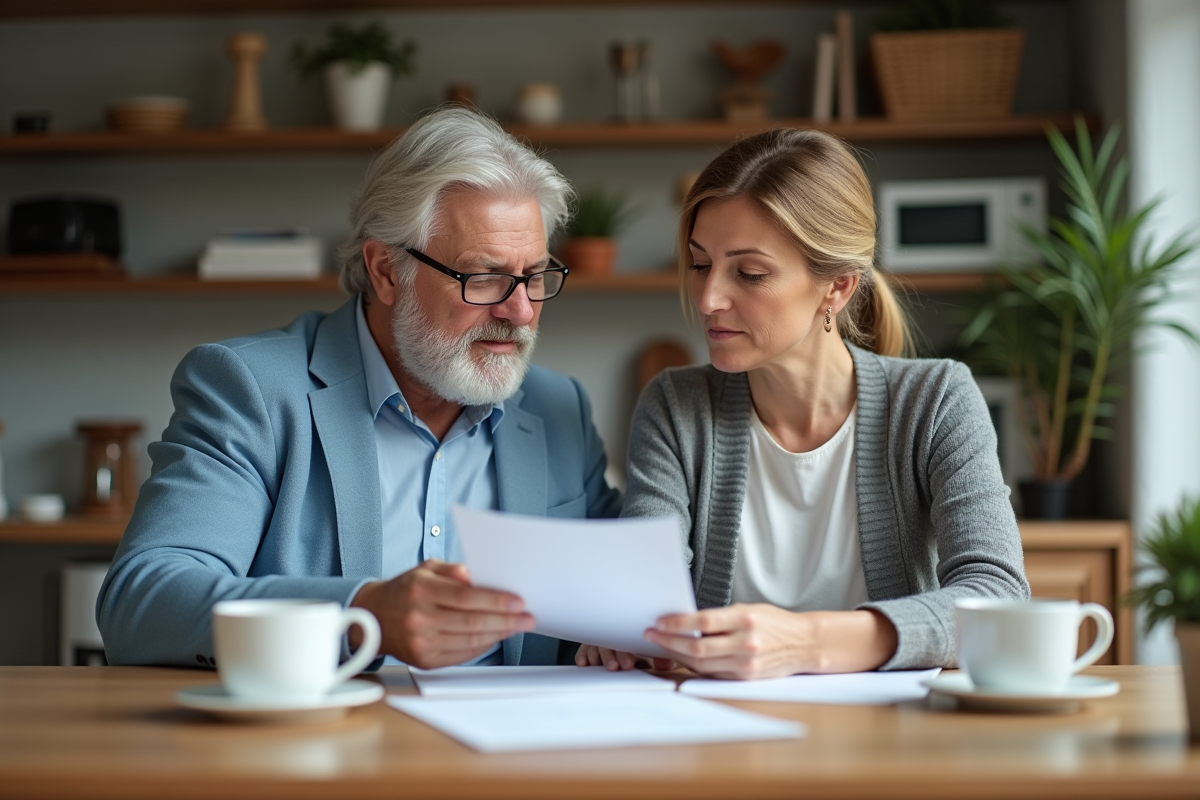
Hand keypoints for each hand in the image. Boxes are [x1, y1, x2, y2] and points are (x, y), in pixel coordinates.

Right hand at [351, 560, 534, 667]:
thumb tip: (480, 578)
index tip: (518, 601)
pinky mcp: (425, 661)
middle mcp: (419, 619)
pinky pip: (462, 654)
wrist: (374, 618)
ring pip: (470, 640)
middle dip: (505, 620)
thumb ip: (454, 570)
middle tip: (527, 618)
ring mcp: (422, 643)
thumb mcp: (426, 569)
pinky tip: (495, 636)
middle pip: (472, 622)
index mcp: (420, 591)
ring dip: (499, 634)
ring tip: (516, 627)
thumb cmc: (406, 589)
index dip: (496, 601)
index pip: (466, 598)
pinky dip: (483, 645)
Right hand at [574, 644, 675, 671]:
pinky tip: (583, 663)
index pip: (626, 643)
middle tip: (615, 667)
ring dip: (597, 657)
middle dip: (612, 657)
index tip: (629, 665)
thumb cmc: (646, 646)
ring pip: (596, 647)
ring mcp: (601, 641)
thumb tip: (666, 664)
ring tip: (597, 666)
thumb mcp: (657, 651)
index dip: (626, 654)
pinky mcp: (590, 645)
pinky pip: (584, 648)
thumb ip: (662, 657)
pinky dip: (582, 655)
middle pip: (610, 645)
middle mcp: (614, 638)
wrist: (635, 632)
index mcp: (630, 636)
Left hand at [644, 606, 896, 679]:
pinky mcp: (745, 677)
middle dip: (669, 642)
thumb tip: (685, 622)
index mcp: (745, 619)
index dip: (676, 623)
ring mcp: (745, 663)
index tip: (659, 622)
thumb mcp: (747, 610)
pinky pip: (712, 673)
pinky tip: (682, 658)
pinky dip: (694, 666)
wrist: (803, 644)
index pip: (703, 622)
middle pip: (697, 648)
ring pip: (701, 664)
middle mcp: (745, 643)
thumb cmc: (774, 622)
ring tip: (662, 645)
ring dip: (677, 655)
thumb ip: (720, 618)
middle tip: (651, 634)